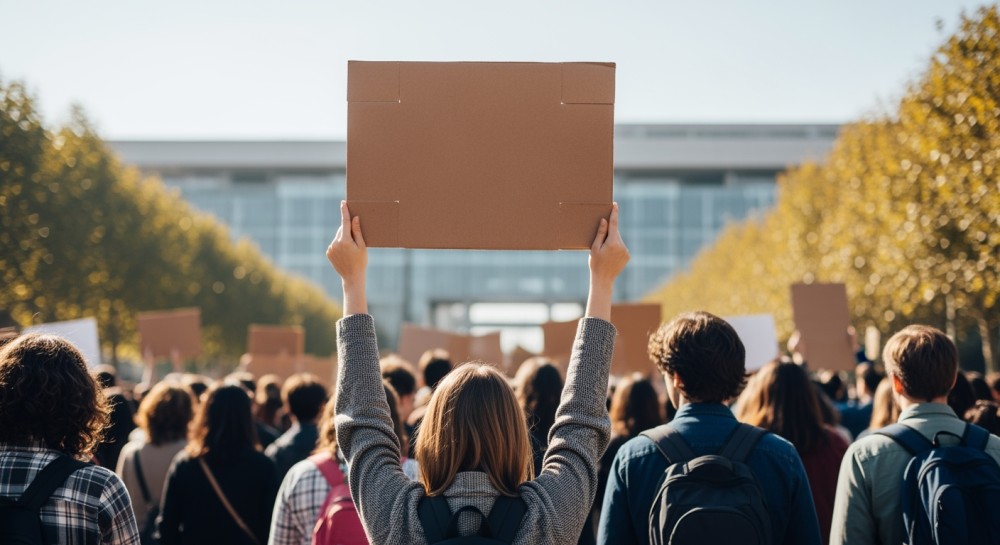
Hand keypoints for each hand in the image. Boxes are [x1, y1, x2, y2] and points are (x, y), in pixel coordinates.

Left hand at [326, 201, 367, 285]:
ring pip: (338, 237)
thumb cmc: (360, 261)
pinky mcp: (328, 253)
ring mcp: (330, 248)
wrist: (352, 277)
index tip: (343, 203)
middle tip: (356, 240)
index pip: (345, 222)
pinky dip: (339, 244)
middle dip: (348, 230)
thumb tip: (355, 218)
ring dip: (344, 238)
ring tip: (351, 250)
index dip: (344, 212)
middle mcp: (335, 243)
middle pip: (342, 230)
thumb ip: (357, 231)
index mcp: (345, 241)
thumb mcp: (362, 246)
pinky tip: (345, 253)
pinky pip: (334, 244)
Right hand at [585, 203, 629, 319]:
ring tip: (604, 252)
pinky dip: (616, 247)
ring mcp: (626, 251)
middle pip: (615, 232)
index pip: (614, 224)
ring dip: (612, 241)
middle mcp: (621, 246)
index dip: (614, 213)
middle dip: (609, 232)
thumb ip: (600, 233)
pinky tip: (610, 256)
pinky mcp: (627, 255)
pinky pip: (621, 246)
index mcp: (612, 242)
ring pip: (618, 240)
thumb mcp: (594, 248)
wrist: (603, 279)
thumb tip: (604, 221)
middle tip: (600, 242)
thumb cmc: (595, 263)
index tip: (615, 205)